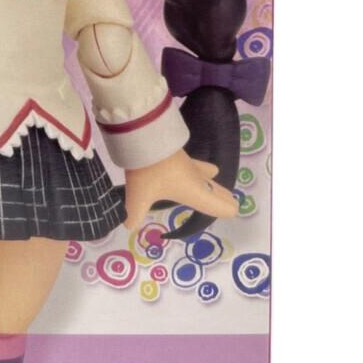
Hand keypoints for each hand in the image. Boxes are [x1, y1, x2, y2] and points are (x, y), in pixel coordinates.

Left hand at [122, 148, 238, 234]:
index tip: (234, 211)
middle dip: (223, 197)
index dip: (225, 209)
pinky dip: (198, 169)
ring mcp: (189, 163)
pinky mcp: (179, 153)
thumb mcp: (138, 197)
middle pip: (216, 189)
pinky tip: (187, 168)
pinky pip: (194, 164)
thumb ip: (135, 215)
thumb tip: (128, 226)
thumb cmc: (148, 171)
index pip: (217, 204)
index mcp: (194, 192)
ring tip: (212, 182)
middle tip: (232, 203)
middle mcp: (196, 178)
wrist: (144, 137)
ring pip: (207, 173)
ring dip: (211, 181)